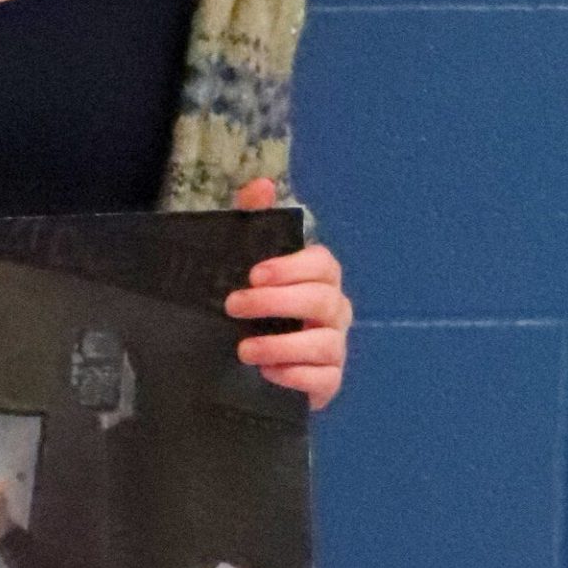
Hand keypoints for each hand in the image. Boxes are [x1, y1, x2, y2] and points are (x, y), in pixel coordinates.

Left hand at [227, 177, 352, 409]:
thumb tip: (261, 185)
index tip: (253, 273)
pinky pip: (325, 379)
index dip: (291, 267)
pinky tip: (267, 373)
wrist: (239, 367)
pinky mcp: (327, 382)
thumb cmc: (251, 309)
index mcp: (317, 278)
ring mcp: (334, 347)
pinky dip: (296, 376)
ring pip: (325, 343)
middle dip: (277, 302)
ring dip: (283, 345)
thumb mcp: (241, 263)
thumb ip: (251, 221)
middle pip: (322, 299)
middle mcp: (333, 310)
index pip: (322, 263)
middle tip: (233, 306)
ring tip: (244, 349)